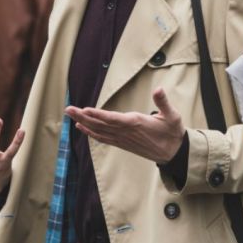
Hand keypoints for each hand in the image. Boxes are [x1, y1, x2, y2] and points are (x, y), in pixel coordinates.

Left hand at [65, 87, 183, 163]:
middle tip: (68, 109)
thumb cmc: (172, 132)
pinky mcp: (123, 143)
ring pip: (99, 131)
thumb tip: (159, 89)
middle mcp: (126, 132)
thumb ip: (163, 102)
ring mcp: (123, 139)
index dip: (98, 115)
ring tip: (70, 115)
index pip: (113, 119)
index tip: (85, 110)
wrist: (174, 153)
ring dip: (84, 123)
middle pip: (100, 124)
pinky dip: (91, 133)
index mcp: (136, 123)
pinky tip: (82, 128)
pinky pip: (103, 138)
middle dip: (83, 116)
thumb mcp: (172, 115)